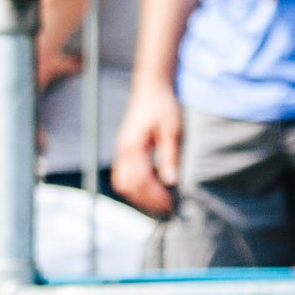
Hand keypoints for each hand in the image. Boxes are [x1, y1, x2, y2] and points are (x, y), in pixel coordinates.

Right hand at [111, 80, 182, 215]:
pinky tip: (151, 188)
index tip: (171, 203)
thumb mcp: (172, 130)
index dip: (155, 195)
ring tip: (157, 201)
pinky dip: (135, 186)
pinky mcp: (124, 150)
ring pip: (122, 183)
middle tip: (166, 207)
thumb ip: (170, 156)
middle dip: (146, 200)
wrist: (151, 86)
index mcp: (133, 147)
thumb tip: (171, 181)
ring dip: (138, 195)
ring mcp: (121, 151)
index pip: (141, 180)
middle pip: (128, 186)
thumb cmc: (163, 105)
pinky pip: (123, 175)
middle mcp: (123, 151)